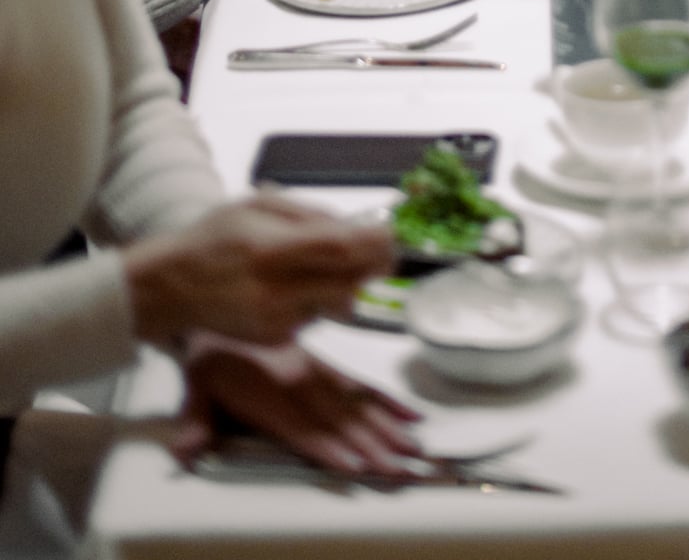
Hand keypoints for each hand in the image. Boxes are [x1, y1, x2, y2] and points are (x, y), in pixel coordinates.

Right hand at [124, 197, 393, 348]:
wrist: (173, 286)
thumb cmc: (218, 236)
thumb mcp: (259, 205)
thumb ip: (308, 215)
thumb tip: (354, 227)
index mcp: (268, 248)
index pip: (337, 249)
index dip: (373, 243)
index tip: (391, 234)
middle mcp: (273, 290)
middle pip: (348, 281)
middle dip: (373, 265)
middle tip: (383, 250)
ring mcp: (275, 321)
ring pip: (337, 301)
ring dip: (345, 282)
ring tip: (324, 264)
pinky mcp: (275, 339)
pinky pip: (316, 316)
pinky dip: (318, 299)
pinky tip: (295, 286)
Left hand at [174, 338, 421, 478]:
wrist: (221, 307)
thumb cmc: (209, 353)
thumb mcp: (194, 385)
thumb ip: (196, 421)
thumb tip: (188, 451)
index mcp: (269, 391)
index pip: (303, 427)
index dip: (330, 447)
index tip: (358, 464)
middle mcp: (299, 381)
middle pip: (340, 420)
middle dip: (373, 445)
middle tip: (401, 466)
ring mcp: (316, 372)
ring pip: (356, 404)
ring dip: (387, 426)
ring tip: (414, 445)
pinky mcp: (324, 366)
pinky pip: (358, 385)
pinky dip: (384, 400)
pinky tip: (408, 413)